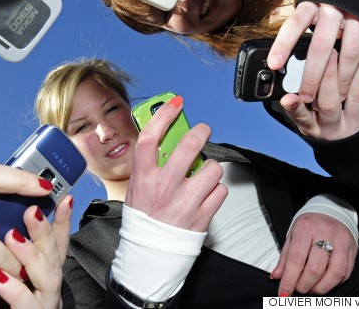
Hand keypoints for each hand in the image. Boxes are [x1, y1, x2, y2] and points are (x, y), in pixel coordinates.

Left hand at [0, 195, 72, 308]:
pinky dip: (14, 292)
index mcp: (44, 271)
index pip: (59, 241)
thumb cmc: (6, 305)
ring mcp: (44, 304)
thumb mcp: (10, 273)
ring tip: (12, 237)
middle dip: (46, 230)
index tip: (65, 196)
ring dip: (31, 255)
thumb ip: (6, 253)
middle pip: (55, 254)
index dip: (62, 219)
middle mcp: (49, 286)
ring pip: (48, 277)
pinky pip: (27, 306)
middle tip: (32, 209)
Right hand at [125, 95, 226, 231]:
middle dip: (201, 132)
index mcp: (144, 178)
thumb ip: (150, 165)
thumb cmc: (144, 219)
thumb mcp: (137, 188)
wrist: (150, 254)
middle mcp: (164, 187)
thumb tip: (167, 139)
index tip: (176, 104)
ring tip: (201, 178)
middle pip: (189, 145)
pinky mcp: (202, 215)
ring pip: (212, 168)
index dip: (164, 115)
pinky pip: (221, 191)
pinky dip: (216, 191)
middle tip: (203, 131)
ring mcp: (185, 201)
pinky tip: (205, 197)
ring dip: (211, 170)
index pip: (151, 137)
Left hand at [268, 2, 358, 102]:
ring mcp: (354, 16)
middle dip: (312, 75)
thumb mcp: (309, 10)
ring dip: (340, 79)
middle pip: (320, 46)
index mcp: (311, 5)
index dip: (283, 45)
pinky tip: (351, 85)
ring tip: (334, 97)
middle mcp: (332, 9)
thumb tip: (278, 61)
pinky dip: (358, 72)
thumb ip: (297, 32)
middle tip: (305, 95)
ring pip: (347, 53)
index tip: (274, 65)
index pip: (294, 25)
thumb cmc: (328, 3)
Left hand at [271, 213, 357, 295]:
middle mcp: (325, 233)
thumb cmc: (308, 226)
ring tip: (311, 289)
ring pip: (335, 273)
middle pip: (315, 268)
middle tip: (298, 289)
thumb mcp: (292, 235)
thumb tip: (276, 277)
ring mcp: (342, 241)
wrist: (330, 211)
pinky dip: (334, 283)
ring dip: (320, 288)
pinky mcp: (353, 249)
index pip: (296, 259)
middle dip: (304, 285)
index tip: (284, 294)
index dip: (289, 280)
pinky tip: (324, 283)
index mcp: (305, 227)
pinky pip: (346, 273)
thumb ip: (285, 257)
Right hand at [280, 49, 358, 140]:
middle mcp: (331, 127)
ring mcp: (351, 121)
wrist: (352, 144)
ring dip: (348, 71)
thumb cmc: (322, 125)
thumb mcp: (306, 119)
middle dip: (327, 78)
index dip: (294, 107)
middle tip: (326, 55)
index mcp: (311, 127)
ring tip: (343, 50)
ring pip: (352, 96)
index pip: (301, 117)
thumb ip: (299, 102)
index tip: (287, 98)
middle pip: (328, 104)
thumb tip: (293, 72)